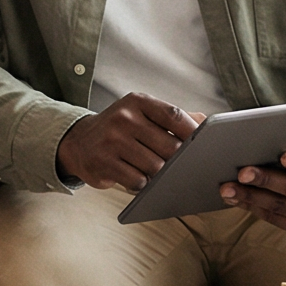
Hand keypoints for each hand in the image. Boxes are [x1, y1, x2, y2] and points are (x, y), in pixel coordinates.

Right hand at [57, 93, 200, 192]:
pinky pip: (137, 181)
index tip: (204, 145)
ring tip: (152, 171)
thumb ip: (173, 117)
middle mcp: (124, 118)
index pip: (174, 115)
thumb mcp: (143, 114)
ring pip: (155, 167)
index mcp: (138, 102)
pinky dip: (141, 184)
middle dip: (177, 160)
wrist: (79, 142)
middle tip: (179, 166)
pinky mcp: (103, 163)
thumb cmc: (121, 129)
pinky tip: (135, 177)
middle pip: (168, 146)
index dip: (193, 132)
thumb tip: (207, 122)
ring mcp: (111, 140)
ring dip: (159, 174)